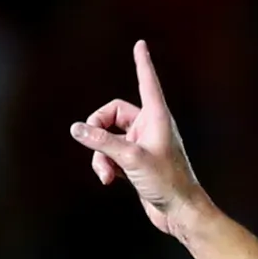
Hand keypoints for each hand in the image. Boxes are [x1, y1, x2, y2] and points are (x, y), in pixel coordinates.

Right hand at [68, 39, 209, 234]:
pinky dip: (107, 165)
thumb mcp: (130, 158)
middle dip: (98, 131)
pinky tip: (109, 180)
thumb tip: (76, 129)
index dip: (142, 63)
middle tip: (92, 145)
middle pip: (112, 114)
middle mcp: (150, 128)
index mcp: (157, 118)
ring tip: (106, 174)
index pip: (147, 82)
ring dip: (101, 154)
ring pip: (109, 138)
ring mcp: (143, 145)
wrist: (181, 213)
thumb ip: (101, 142)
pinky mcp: (137, 163)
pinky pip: (112, 155)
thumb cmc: (166, 182)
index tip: (140, 45)